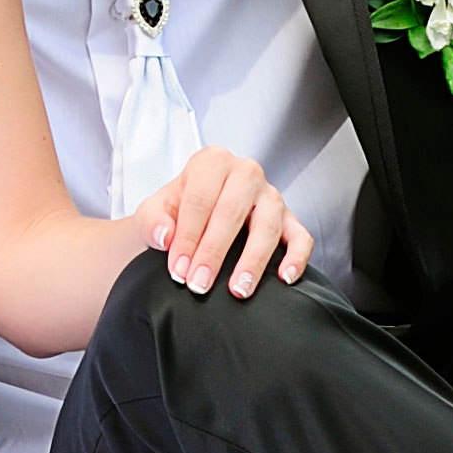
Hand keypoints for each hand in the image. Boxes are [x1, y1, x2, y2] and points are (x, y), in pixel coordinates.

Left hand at [138, 147, 311, 298]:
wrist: (193, 220)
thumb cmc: (175, 214)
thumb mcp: (152, 212)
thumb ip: (151, 221)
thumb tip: (166, 237)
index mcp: (211, 163)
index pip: (200, 200)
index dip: (187, 237)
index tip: (178, 270)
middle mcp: (245, 173)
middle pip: (232, 212)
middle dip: (214, 252)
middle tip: (199, 285)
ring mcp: (271, 195)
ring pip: (268, 225)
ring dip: (253, 260)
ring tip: (238, 290)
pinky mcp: (290, 219)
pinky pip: (301, 237)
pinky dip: (296, 258)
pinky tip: (284, 279)